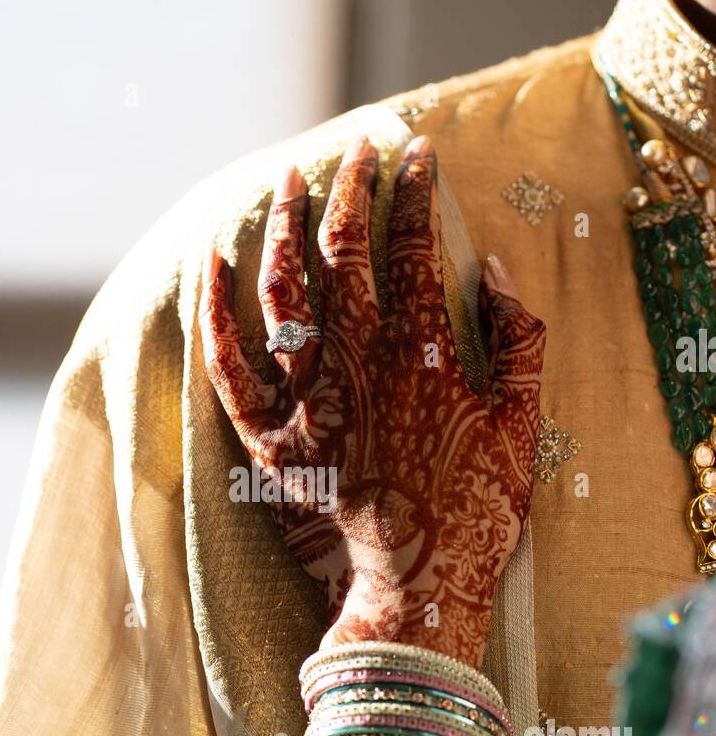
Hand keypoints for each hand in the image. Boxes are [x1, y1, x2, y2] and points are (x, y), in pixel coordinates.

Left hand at [200, 135, 544, 668]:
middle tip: (355, 153)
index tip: (416, 154)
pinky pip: (229, 363)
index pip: (414, 247)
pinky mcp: (268, 435)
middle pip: (346, 251)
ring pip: (286, 289)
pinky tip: (214, 262)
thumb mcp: (520, 423)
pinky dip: (216, 310)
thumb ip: (515, 341)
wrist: (415, 583)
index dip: (415, 192)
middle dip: (351, 189)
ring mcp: (307, 397)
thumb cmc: (475, 509)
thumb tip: (492, 269)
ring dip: (288, 225)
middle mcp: (359, 363)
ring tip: (291, 180)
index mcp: (422, 353)